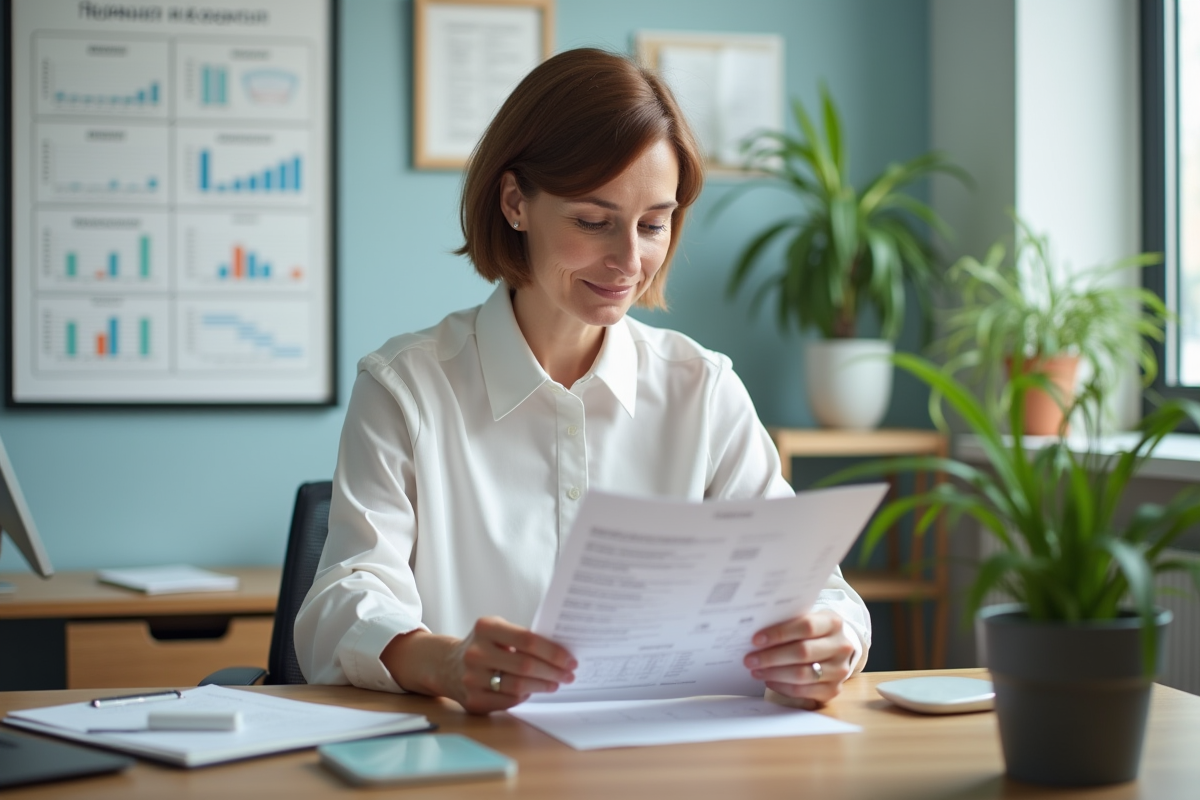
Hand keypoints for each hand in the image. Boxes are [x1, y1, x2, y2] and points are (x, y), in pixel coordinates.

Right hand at [384, 616, 575, 714]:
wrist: (446, 665)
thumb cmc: (483, 645)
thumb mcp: (497, 631)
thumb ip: (522, 638)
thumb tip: (560, 654)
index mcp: (486, 627)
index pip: (527, 640)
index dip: (553, 652)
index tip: (570, 660)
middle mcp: (476, 652)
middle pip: (525, 666)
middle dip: (553, 672)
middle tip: (568, 674)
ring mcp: (472, 678)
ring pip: (518, 686)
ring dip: (542, 686)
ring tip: (555, 683)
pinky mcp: (473, 700)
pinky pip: (508, 701)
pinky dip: (525, 695)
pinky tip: (532, 690)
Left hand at [743, 610, 856, 709]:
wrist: (836, 648)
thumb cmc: (813, 632)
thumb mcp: (807, 619)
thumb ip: (788, 623)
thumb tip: (757, 636)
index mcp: (833, 622)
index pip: (806, 626)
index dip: (779, 633)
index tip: (756, 639)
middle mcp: (841, 646)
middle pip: (802, 652)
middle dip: (771, 657)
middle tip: (750, 659)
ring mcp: (839, 670)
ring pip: (802, 674)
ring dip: (774, 673)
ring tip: (756, 671)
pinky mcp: (834, 690)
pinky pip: (803, 691)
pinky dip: (782, 687)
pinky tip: (769, 681)